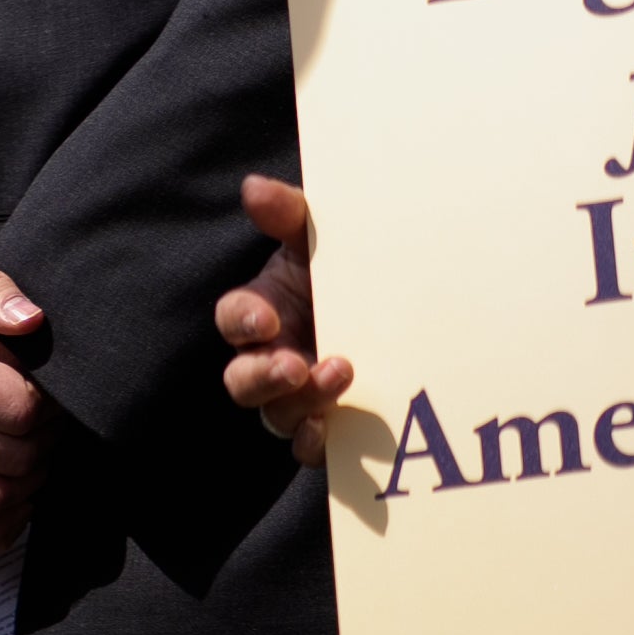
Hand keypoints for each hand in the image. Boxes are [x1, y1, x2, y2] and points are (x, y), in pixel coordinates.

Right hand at [215, 173, 350, 463]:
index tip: (266, 318)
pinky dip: (317, 444)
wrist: (401, 308)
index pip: (232, 319)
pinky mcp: (329, 424)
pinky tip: (336, 433)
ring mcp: (298, 397)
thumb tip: (254, 188)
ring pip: (276, 415)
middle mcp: (271, 359)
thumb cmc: (347, 269)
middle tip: (296, 364)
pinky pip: (309, 446)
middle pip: (241, 381)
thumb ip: (289, 214)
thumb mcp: (320, 238)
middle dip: (264, 375)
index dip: (242, 322)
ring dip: (300, 405)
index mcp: (262, 312)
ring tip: (341, 378)